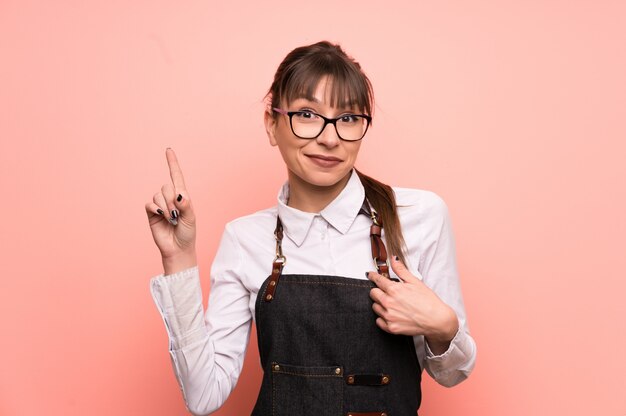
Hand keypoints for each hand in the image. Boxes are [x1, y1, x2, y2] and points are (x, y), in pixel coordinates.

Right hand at [144, 148, 196, 271]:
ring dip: (166, 208)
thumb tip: (179, 194)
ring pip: (158, 195)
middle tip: (177, 215)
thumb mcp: (191, 219)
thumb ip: (186, 205)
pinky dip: (156, 209)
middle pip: (166, 186)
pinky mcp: (151, 213)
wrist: (178, 248)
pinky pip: (150, 204)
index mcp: (183, 197)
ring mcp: (160, 205)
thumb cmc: (187, 233)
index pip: (177, 176)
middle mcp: (170, 199)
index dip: (172, 163)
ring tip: (172, 220)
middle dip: (172, 200)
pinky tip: (162, 217)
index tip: (168, 150)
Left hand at [367, 256, 458, 351]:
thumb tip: (393, 258)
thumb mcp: (415, 281)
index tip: (370, 275)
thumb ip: (401, 270)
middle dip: (377, 290)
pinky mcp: (391, 328)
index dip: (373, 276)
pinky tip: (392, 314)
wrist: (437, 320)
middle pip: (373, 294)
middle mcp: (389, 303)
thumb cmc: (428, 301)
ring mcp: (389, 316)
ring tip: (392, 304)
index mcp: (394, 290)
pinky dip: (382, 317)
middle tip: (386, 292)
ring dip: (380, 304)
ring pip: (375, 307)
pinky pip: (378, 321)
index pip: (377, 280)